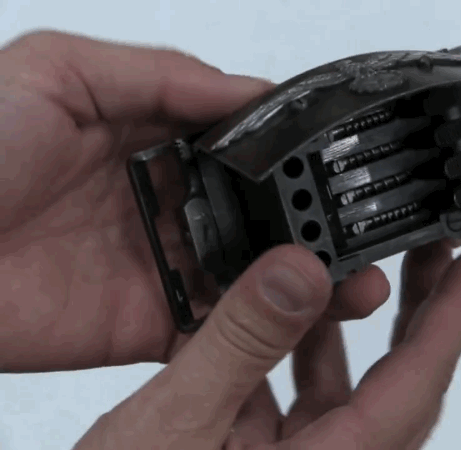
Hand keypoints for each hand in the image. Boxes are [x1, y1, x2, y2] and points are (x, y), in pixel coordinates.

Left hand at [0, 30, 389, 371]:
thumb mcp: (57, 72)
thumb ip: (159, 74)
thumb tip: (244, 90)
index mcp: (152, 138)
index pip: (244, 145)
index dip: (291, 154)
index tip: (335, 165)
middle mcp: (167, 201)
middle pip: (260, 212)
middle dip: (311, 221)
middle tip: (352, 231)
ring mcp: (162, 264)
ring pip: (252, 272)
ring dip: (303, 277)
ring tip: (352, 281)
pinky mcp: (149, 323)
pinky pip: (217, 327)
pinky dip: (258, 328)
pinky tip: (299, 320)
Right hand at [74, 239, 460, 449]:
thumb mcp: (174, 429)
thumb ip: (239, 349)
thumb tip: (298, 272)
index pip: (414, 387)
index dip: (453, 319)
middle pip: (397, 385)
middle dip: (420, 312)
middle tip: (438, 251)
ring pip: (343, 390)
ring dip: (348, 328)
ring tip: (357, 267)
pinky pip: (293, 402)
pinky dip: (289, 355)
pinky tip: (277, 315)